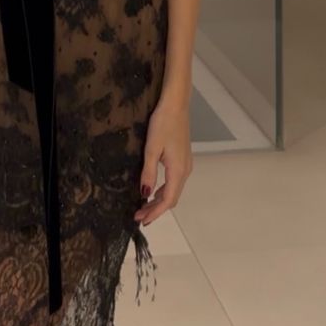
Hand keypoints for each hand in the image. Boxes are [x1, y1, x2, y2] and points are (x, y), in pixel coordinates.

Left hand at [135, 99, 192, 225]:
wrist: (176, 105)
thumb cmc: (162, 124)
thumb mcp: (151, 149)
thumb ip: (148, 172)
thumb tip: (144, 193)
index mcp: (178, 171)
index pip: (167, 200)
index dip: (155, 212)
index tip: (141, 220)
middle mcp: (185, 171)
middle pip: (172, 198)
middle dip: (156, 209)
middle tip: (139, 216)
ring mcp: (186, 165)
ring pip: (174, 190)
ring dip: (159, 200)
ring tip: (144, 206)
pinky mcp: (183, 159)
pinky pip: (174, 182)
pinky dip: (164, 190)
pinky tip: (153, 189)